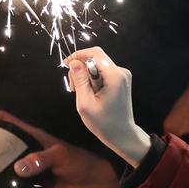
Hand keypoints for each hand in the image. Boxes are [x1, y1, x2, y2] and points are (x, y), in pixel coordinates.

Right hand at [0, 110, 120, 187]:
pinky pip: (9, 187)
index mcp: (30, 137)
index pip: (6, 120)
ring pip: (0, 167)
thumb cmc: (79, 162)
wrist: (93, 186)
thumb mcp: (61, 155)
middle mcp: (23, 151)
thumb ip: (41, 159)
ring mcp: (24, 170)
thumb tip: (19, 168)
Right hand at [64, 47, 152, 166]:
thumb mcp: (85, 103)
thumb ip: (80, 80)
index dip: (78, 55)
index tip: (66, 65)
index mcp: (114, 76)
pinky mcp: (120, 81)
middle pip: (95, 59)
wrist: (122, 134)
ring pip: (97, 66)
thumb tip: (74, 62)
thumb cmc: (103, 123)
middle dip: (80, 69)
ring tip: (80, 93)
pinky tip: (89, 94)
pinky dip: (92, 80)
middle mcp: (121, 72)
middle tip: (73, 88)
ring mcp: (122, 76)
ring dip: (85, 76)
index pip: (95, 53)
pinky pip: (102, 73)